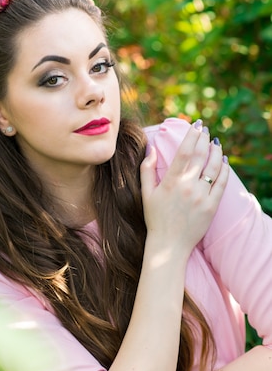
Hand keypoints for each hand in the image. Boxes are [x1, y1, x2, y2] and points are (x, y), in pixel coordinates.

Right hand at [140, 122, 228, 254]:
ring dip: (216, 151)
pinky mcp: (212, 206)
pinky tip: (223, 160)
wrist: (168, 245)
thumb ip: (147, 169)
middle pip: (200, 155)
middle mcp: (188, 186)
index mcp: (171, 181)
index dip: (192, 135)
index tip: (196, 124)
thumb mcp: (145, 193)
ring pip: (214, 167)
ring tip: (215, 142)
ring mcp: (202, 196)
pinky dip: (225, 169)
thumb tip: (151, 148)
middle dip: (204, 139)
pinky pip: (222, 183)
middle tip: (205, 129)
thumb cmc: (155, 219)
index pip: (185, 151)